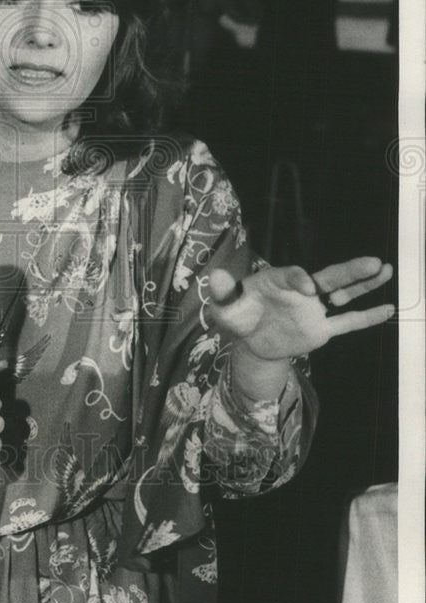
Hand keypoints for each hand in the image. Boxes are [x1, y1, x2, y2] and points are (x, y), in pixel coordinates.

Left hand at [208, 256, 394, 363]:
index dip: (299, 279)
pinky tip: (388, 308)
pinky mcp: (321, 329)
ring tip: (386, 269)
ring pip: (344, 295)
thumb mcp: (224, 307)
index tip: (306, 287)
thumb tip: (215, 275)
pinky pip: (347, 323)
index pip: (292, 275)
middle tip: (372, 261)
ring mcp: (314, 310)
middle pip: (329, 277)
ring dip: (364, 285)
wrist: (250, 342)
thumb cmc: (237, 317)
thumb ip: (222, 292)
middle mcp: (300, 291)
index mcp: (278, 280)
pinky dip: (367, 317)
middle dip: (350, 271)